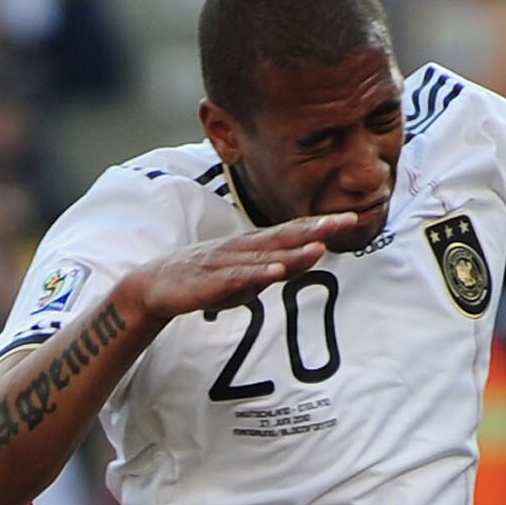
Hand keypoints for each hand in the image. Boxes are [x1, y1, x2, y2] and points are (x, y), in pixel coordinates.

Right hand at [133, 213, 354, 325]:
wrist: (154, 287)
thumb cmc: (203, 280)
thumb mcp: (245, 276)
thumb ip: (274, 268)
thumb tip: (304, 260)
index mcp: (253, 245)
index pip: (293, 232)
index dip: (321, 224)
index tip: (352, 217)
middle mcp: (242, 247)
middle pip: (285, 236)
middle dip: (316, 228)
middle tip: (347, 219)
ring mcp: (226, 262)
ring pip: (265, 255)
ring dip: (294, 251)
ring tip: (320, 245)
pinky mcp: (209, 281)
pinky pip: (237, 277)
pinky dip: (258, 273)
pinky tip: (275, 271)